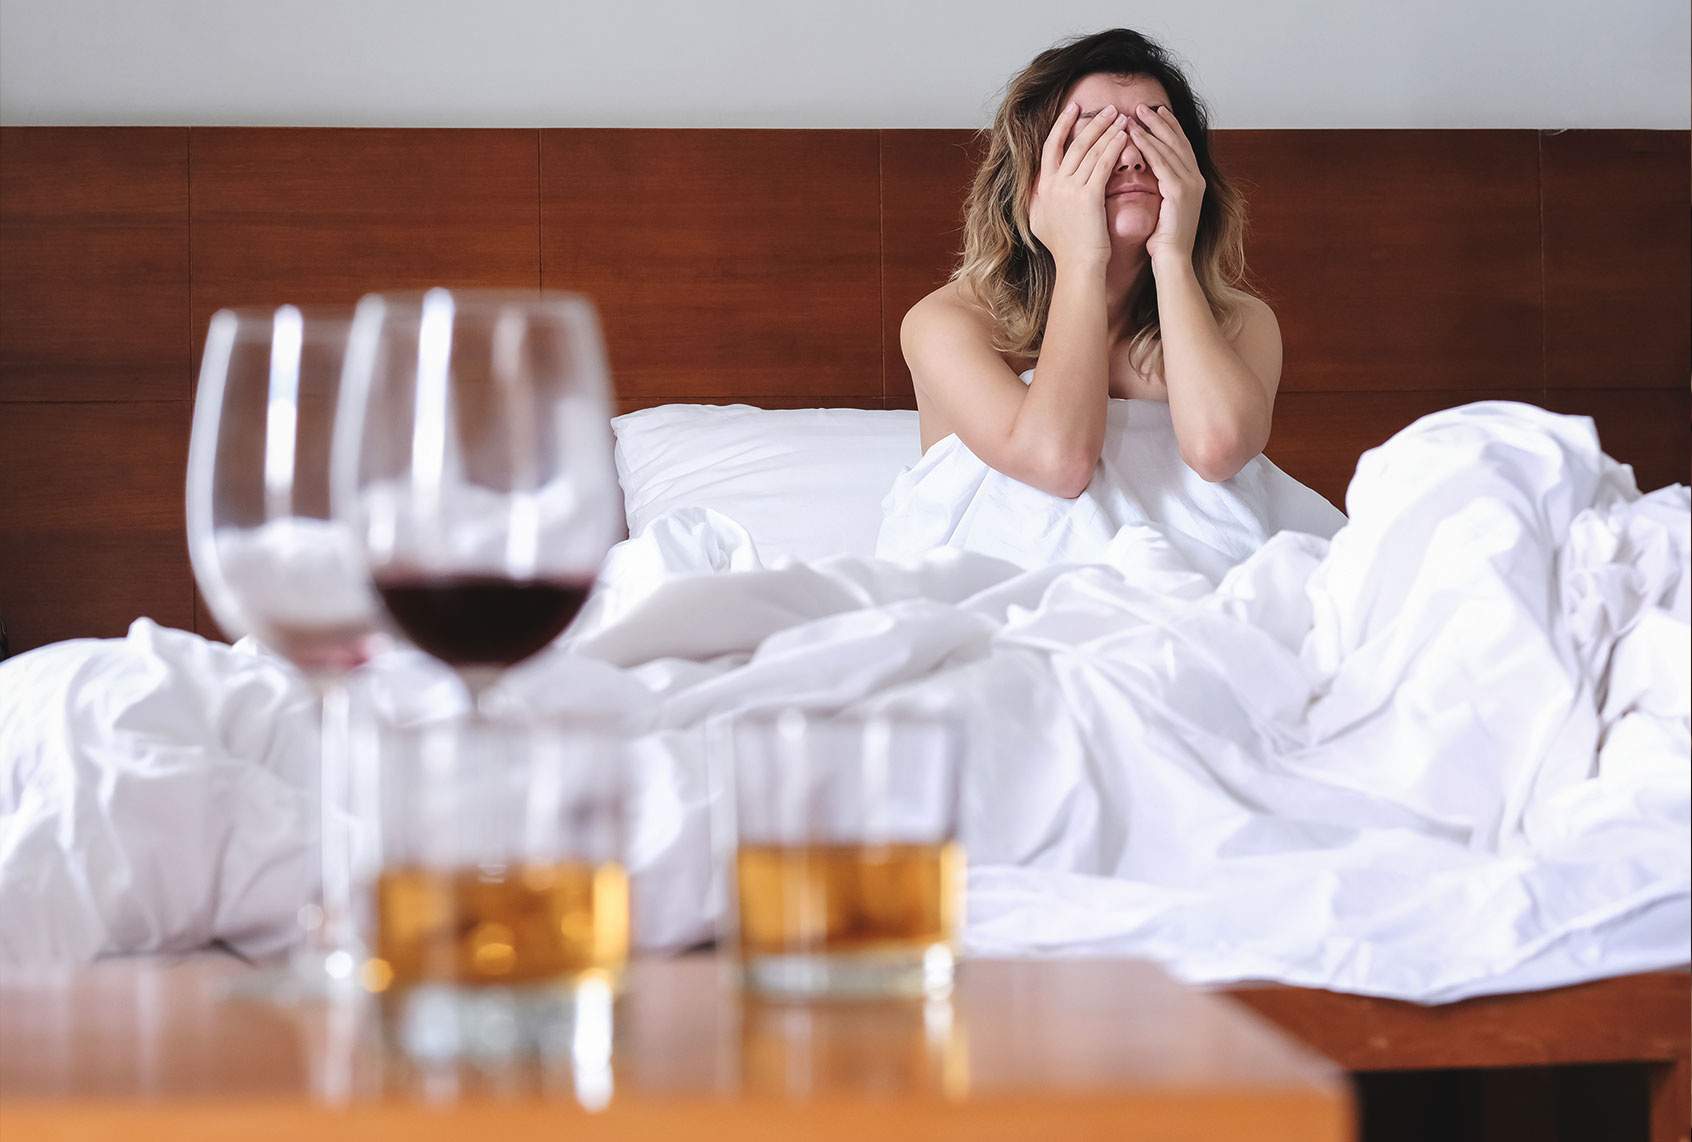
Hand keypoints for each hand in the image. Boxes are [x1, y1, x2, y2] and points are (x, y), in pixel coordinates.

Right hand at [1029, 101, 1131, 271]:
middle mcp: (1053, 185)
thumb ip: (1037, 200)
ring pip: (1090, 151)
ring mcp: (1070, 190)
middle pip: (1073, 144)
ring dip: (1107, 131)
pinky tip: (1125, 137)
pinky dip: (1114, 148)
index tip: (1073, 109)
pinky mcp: (1088, 196)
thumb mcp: (1040, 222)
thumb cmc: (1065, 249)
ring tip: (1122, 118)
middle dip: (1092, 123)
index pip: (1050, 147)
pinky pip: (1103, 164)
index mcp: (1042, 188)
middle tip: (1109, 109)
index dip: (1062, 126)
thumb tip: (1035, 188)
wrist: (1077, 266)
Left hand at [1127, 104, 1204, 266]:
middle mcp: (1196, 179)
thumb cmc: (1164, 241)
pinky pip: (1161, 162)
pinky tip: (1135, 135)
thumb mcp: (1164, 208)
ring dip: (1151, 128)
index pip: (1181, 147)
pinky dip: (1148, 146)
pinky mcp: (1180, 191)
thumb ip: (1162, 188)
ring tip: (1135, 114)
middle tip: (1143, 106)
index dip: (1169, 127)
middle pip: (1177, 141)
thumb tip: (1150, 175)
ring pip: (1169, 147)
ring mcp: (1191, 184)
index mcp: (1193, 182)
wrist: (1173, 261)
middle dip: (1160, 121)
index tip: (1156, 112)